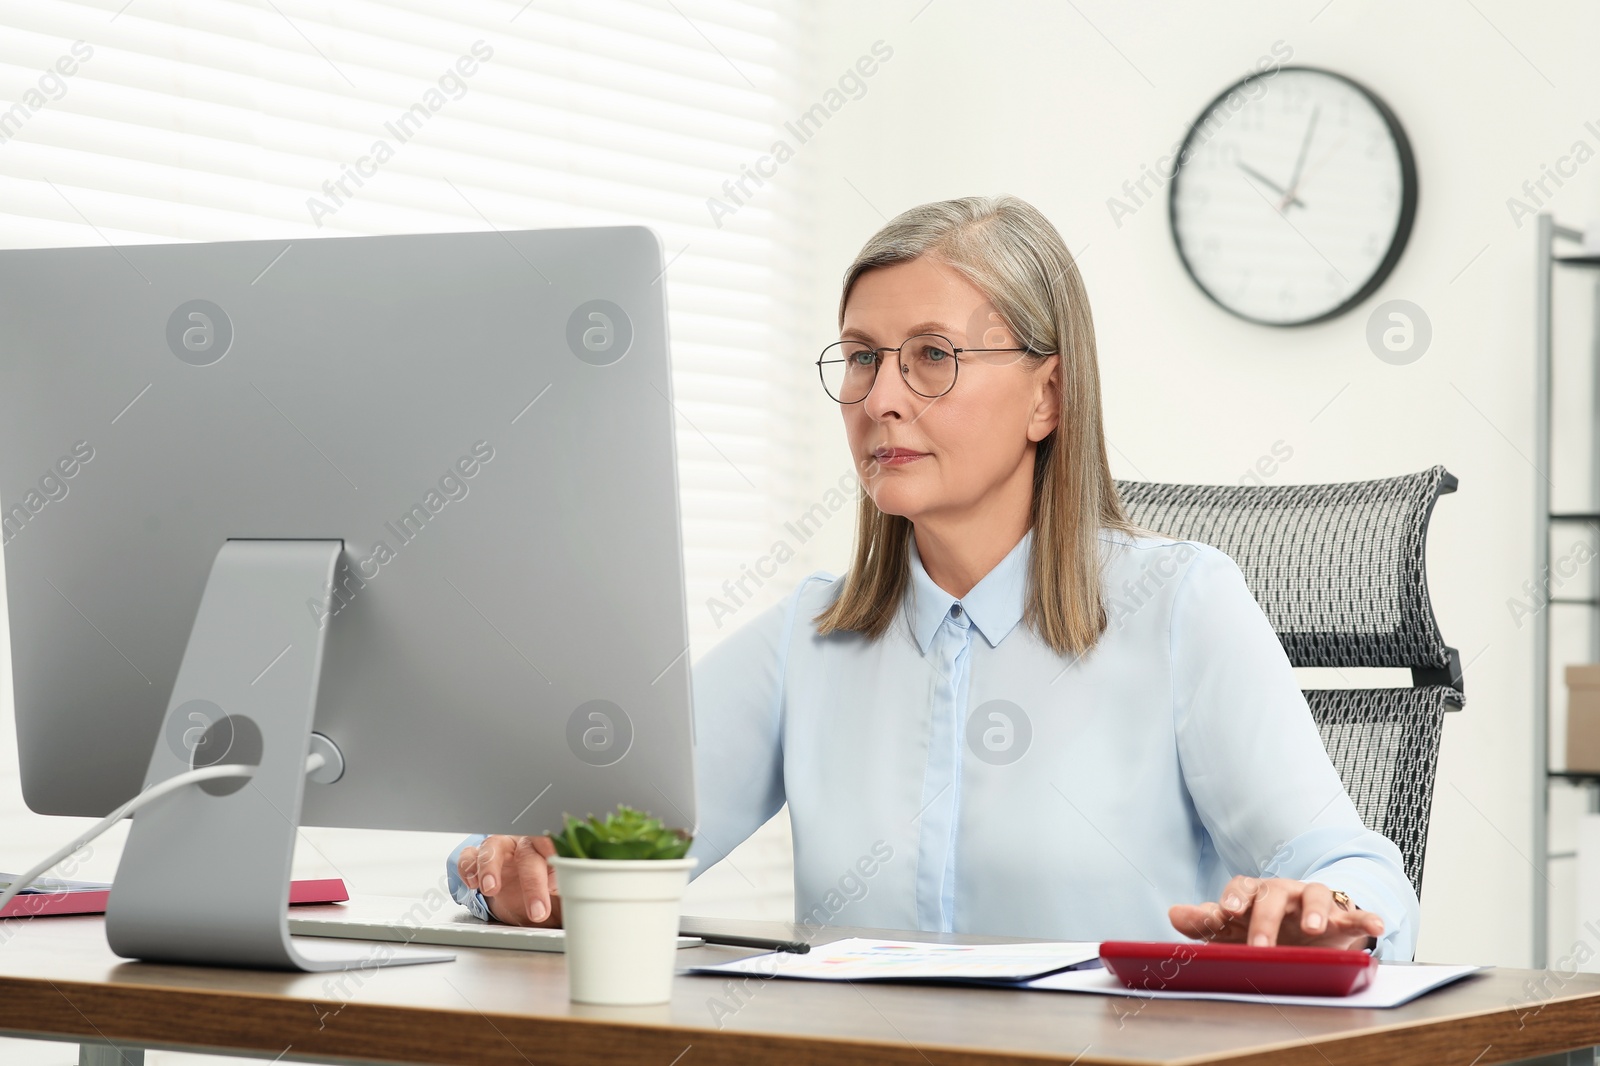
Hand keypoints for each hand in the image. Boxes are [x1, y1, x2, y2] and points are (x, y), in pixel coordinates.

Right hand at [456, 834, 562, 926]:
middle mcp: (525, 845)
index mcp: (551, 851)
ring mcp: (500, 850)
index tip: (565, 878)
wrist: (518, 895)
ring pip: (493, 846)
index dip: (561, 858)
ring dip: (490, 866)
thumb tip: (589, 916)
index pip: (559, 847)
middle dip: (532, 883)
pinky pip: (469, 856)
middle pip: (529, 854)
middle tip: (538, 912)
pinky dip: (468, 867)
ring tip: (491, 888)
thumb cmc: (544, 890)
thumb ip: (570, 902)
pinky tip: (472, 883)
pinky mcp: (478, 859)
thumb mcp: (560, 899)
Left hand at [1168, 876, 1382, 949]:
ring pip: (1315, 894)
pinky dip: (1366, 916)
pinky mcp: (1342, 915)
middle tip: (1260, 947)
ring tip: (1316, 928)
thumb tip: (1173, 913)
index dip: (1230, 900)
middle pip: (1273, 894)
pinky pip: (1356, 912)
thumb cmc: (1263, 927)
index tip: (1222, 913)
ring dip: (1316, 910)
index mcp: (1254, 894)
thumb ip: (1204, 922)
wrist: (1308, 930)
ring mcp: (1313, 902)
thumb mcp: (1233, 929)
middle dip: (1265, 920)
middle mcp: (1283, 892)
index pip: (1239, 889)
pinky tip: (1376, 924)